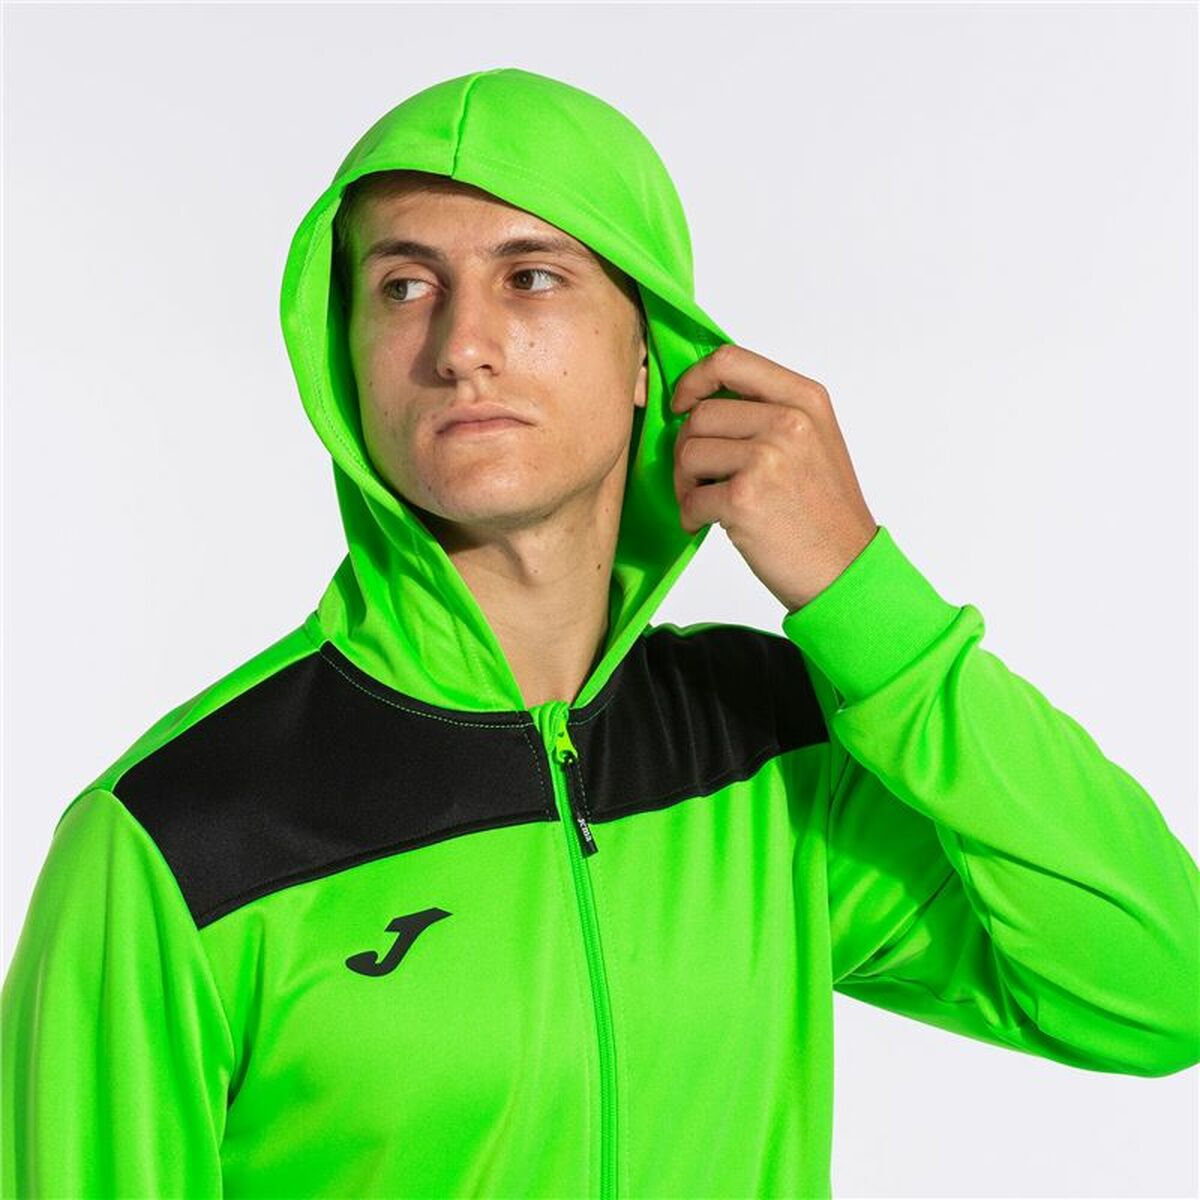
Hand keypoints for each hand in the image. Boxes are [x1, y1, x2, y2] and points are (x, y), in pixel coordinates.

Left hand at [670, 343, 878, 612]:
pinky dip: (690, 515)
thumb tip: (700, 400)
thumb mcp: (813, 441)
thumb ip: (768, 411)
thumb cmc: (823, 511)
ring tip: (707, 502)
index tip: (682, 405)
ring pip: (688, 453)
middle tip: (699, 479)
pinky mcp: (744, 498)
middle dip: (688, 449)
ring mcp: (767, 459)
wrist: (844, 569)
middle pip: (700, 415)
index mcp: (805, 399)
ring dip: (685, 483)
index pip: (729, 360)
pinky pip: (690, 497)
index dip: (693, 380)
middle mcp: (788, 422)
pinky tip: (707, 525)